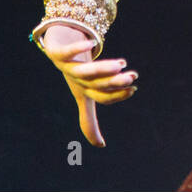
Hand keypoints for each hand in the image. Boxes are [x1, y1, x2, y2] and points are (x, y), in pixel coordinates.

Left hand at [39, 23, 137, 146]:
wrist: (57, 50)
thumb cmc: (75, 75)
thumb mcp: (85, 96)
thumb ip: (91, 120)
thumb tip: (99, 147)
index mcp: (84, 92)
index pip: (102, 98)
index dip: (117, 95)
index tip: (134, 87)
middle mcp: (76, 82)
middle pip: (96, 85)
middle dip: (114, 83)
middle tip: (132, 76)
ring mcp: (66, 68)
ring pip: (86, 71)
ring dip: (102, 69)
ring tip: (120, 64)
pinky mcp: (57, 53)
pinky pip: (66, 52)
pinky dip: (78, 48)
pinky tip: (92, 43)